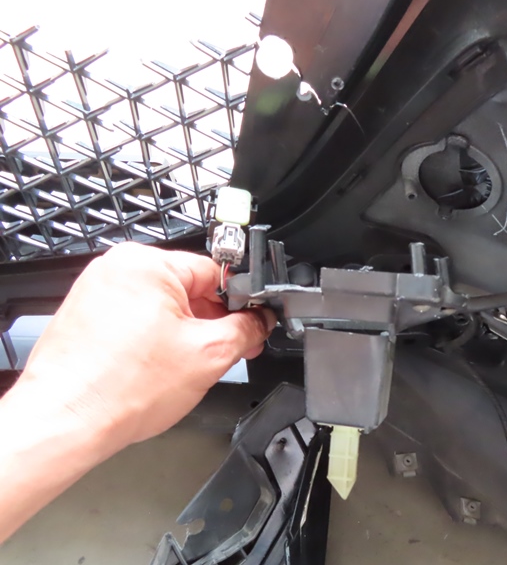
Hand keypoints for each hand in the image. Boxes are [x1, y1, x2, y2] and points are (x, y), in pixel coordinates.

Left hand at [15, 242, 274, 454]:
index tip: (249, 327)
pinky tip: (157, 370)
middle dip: (210, 324)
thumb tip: (261, 320)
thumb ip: (246, 329)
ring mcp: (97, 292)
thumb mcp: (209, 355)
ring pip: (163, 308)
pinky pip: (136, 321)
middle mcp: (117, 269)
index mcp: (146, 264)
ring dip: (182, 335)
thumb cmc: (119, 389)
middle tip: (222, 355)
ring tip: (181, 369)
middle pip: (189, 290)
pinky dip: (153, 342)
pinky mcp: (86, 317)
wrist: (64, 424)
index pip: (215, 273)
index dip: (239, 305)